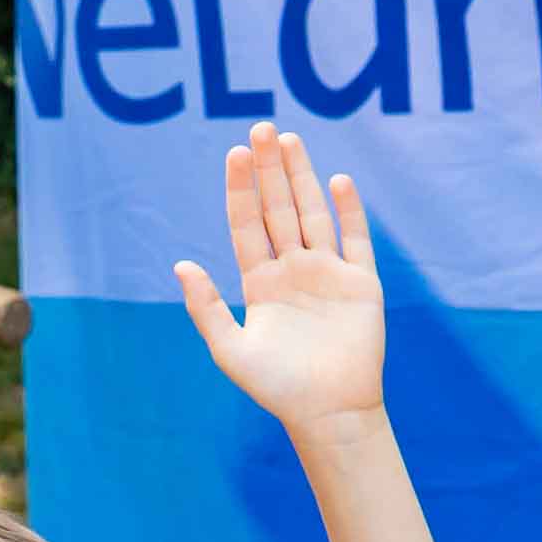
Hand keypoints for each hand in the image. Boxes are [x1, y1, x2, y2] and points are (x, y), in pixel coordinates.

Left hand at [178, 131, 389, 428]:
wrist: (328, 413)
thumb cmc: (276, 388)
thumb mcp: (229, 349)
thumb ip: (206, 307)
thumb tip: (181, 264)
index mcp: (260, 282)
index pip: (247, 224)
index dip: (240, 189)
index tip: (235, 154)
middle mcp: (292, 270)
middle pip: (278, 208)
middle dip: (270, 170)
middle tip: (262, 128)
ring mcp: (328, 273)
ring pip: (313, 214)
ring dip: (302, 177)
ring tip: (290, 139)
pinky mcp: (361, 284)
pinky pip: (356, 239)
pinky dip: (349, 210)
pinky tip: (338, 181)